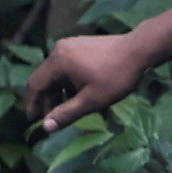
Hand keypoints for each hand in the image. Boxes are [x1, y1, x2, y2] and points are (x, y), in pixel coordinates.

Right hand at [29, 29, 147, 132]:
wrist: (139, 50)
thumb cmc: (115, 76)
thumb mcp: (91, 101)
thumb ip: (66, 113)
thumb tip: (46, 127)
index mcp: (58, 61)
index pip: (35, 85)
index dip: (32, 104)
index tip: (32, 121)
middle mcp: (59, 50)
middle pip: (45, 78)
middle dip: (47, 100)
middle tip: (53, 119)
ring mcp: (70, 45)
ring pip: (56, 73)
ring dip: (58, 92)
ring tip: (68, 109)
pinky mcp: (80, 45)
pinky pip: (66, 66)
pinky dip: (67, 82)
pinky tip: (78, 94)